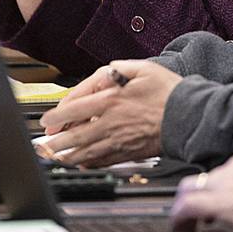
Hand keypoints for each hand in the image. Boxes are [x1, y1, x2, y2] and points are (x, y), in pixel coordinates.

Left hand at [37, 60, 181, 166]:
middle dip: (55, 141)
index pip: (74, 109)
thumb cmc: (168, 92)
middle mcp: (111, 122)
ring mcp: (119, 140)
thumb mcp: (141, 67)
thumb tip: (99, 76)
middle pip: (74, 135)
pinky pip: (103, 161)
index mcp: (111, 99)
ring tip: (53, 158)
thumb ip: (115, 70)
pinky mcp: (128, 153)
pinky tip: (79, 164)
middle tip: (42, 145)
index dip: (56, 116)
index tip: (46, 121)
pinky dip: (88, 164)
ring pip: (85, 151)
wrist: (189, 117)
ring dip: (66, 155)